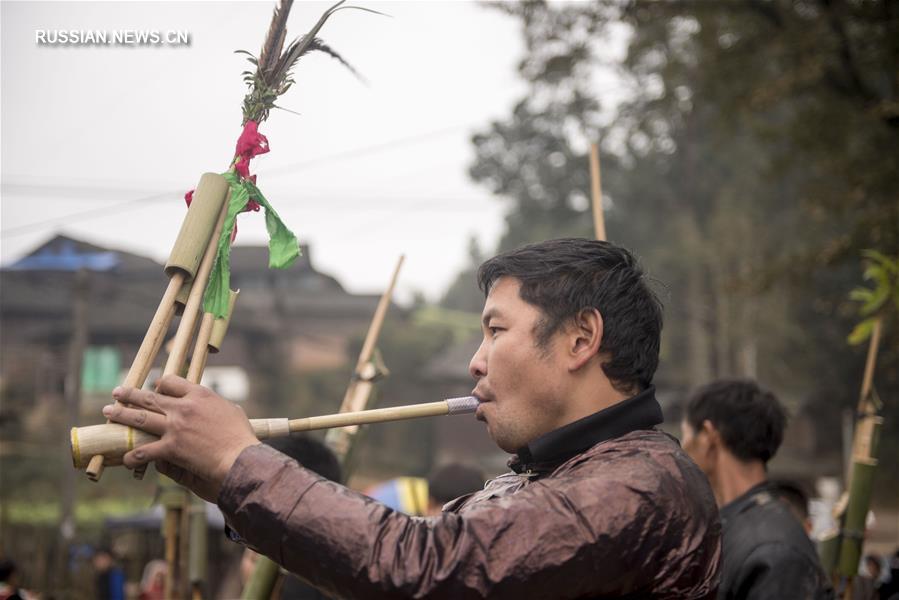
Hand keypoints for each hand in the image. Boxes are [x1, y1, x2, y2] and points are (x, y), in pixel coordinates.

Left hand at [103, 375, 259, 501]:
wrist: (240, 458)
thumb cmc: (242, 437)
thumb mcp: (233, 412)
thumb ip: (219, 408)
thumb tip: (216, 411)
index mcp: (200, 395)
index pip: (171, 382)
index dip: (160, 385)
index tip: (155, 387)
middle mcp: (183, 407)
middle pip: (150, 397)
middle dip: (130, 394)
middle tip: (117, 392)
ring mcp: (175, 427)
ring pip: (140, 418)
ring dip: (121, 415)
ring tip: (109, 412)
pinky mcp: (170, 448)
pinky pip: (145, 451)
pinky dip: (133, 457)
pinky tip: (126, 460)